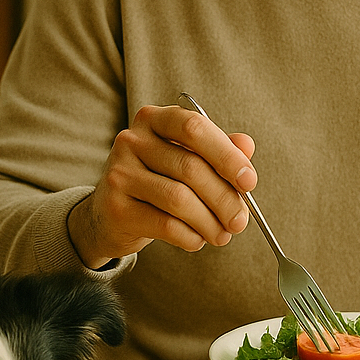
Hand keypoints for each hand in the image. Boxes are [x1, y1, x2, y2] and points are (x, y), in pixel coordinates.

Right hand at [67, 104, 256, 269]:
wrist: (110, 215)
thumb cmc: (158, 182)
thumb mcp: (187, 159)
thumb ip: (218, 150)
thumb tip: (246, 146)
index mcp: (154, 119)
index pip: (194, 127)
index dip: (226, 154)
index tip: (249, 181)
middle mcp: (132, 140)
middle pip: (190, 168)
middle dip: (224, 198)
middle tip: (240, 221)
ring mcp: (119, 173)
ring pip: (179, 199)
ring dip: (209, 222)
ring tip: (222, 234)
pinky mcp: (116, 208)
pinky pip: (165, 224)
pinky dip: (190, 236)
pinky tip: (197, 239)